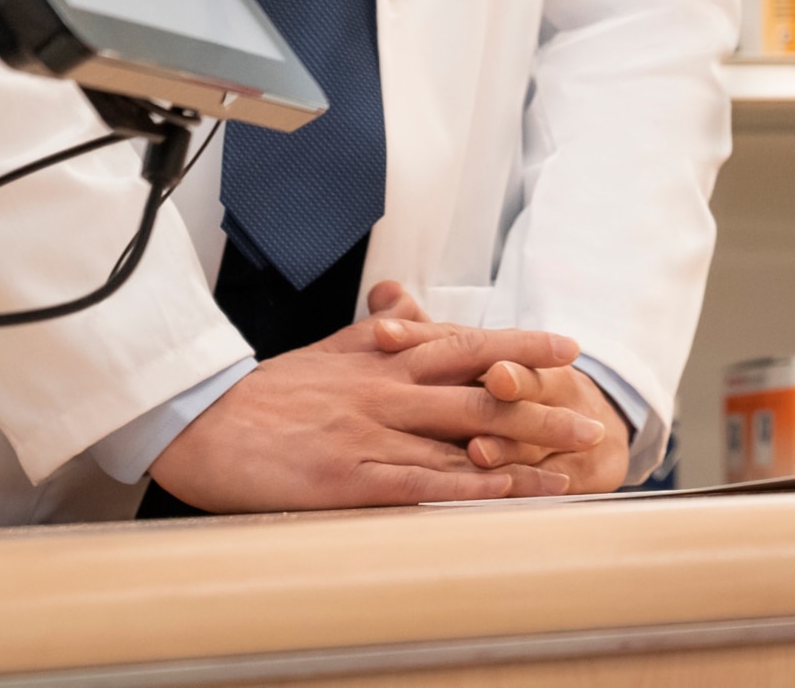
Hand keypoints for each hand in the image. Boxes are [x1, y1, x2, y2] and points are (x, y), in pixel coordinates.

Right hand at [147, 297, 609, 512]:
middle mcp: (388, 390)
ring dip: (521, 454)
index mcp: (384, 358)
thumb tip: (405, 304)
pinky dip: (467, 487)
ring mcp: (372, 433)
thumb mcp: (329, 348)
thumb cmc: (267, 392)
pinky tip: (503, 491)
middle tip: (592, 419)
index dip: (521, 346)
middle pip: (480, 394)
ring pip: (461, 441)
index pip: (467, 344)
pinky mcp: (349, 477)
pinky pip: (419, 482)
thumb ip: (376, 331)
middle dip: (541, 407)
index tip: (568, 347)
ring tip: (571, 465)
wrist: (202, 422)